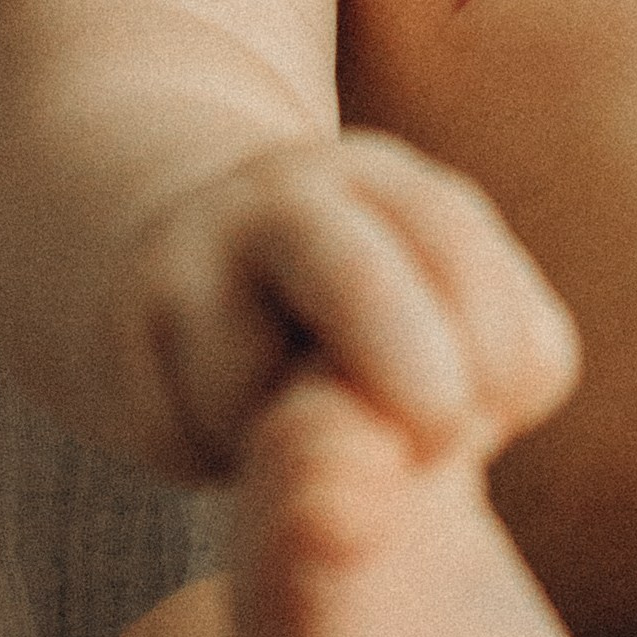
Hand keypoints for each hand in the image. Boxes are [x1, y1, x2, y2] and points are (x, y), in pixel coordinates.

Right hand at [119, 131, 579, 484]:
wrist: (171, 258)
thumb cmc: (351, 306)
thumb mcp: (435, 291)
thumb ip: (496, 347)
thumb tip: (461, 423)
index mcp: (379, 179)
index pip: (452, 238)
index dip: (494, 334)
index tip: (508, 409)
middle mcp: (281, 201)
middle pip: (350, 276)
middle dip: (405, 364)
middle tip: (440, 440)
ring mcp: (192, 264)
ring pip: (254, 385)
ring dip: (296, 436)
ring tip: (304, 426)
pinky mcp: (128, 347)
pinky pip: (190, 432)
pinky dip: (226, 456)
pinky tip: (234, 432)